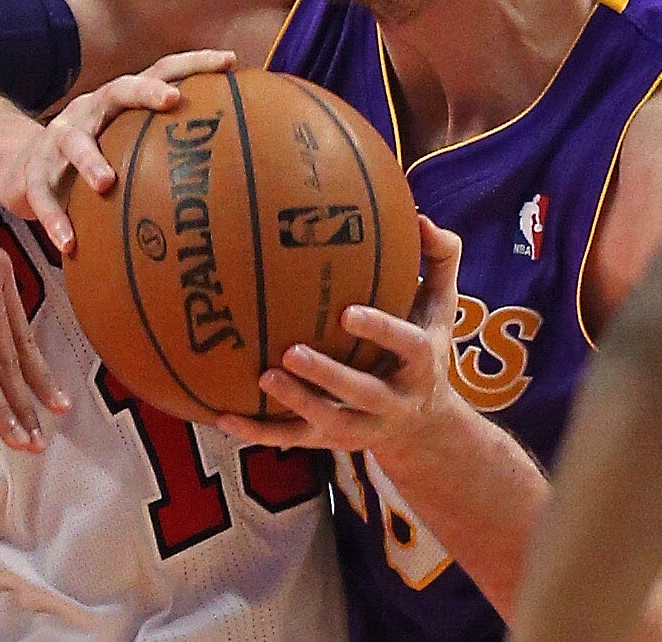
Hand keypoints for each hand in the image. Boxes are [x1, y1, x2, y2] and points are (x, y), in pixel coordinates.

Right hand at [0, 49, 237, 252]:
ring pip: (74, 142)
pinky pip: (42, 197)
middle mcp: (89, 111)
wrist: (21, 170)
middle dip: (145, 92)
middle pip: (118, 91)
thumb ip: (168, 149)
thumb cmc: (95, 159)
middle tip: (172, 100)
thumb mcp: (127, 145)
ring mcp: (58, 139)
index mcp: (118, 102)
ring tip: (106, 182)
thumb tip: (239, 168)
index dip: (194, 63)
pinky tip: (70, 244)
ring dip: (90, 161)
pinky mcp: (33, 175)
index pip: (160, 71)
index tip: (231, 62)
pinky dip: (55, 220)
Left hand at [217, 216, 463, 460]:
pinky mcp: (330, 442)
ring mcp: (361, 426)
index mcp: (420, 363)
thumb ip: (440, 259)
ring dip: (296, 403)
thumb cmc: (423, 346)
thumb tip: (422, 218)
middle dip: (329, 376)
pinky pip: (292, 440)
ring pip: (329, 422)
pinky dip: (258, 431)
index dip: (381, 331)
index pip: (407, 347)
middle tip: (291, 351)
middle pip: (363, 393)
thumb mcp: (440, 306)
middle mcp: (393, 400)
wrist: (425, 426)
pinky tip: (222, 416)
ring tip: (262, 377)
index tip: (347, 312)